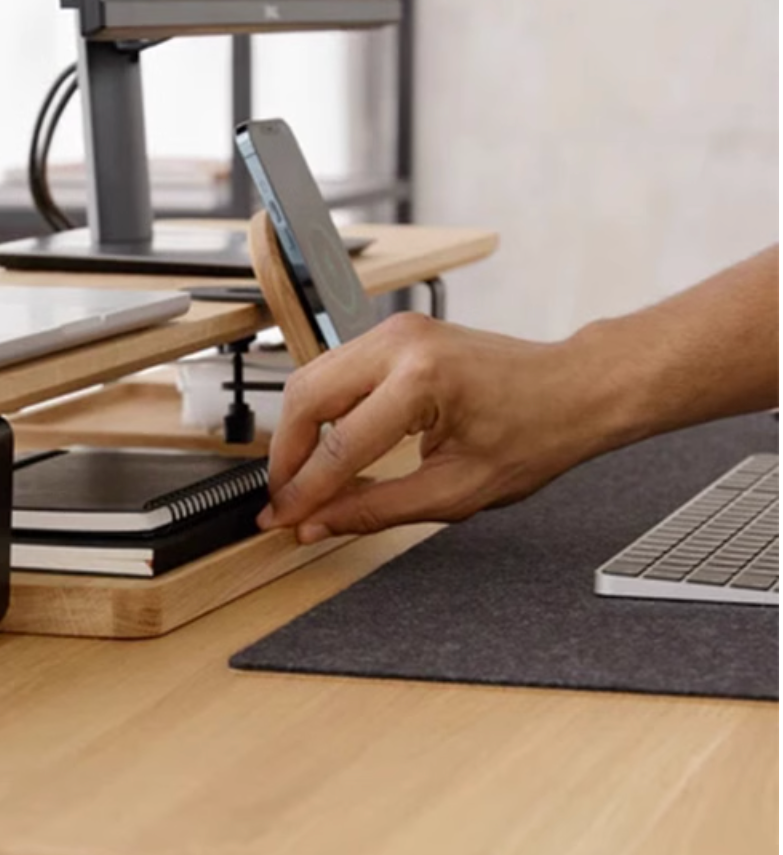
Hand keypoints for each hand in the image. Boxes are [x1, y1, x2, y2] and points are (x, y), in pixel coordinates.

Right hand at [257, 312, 617, 542]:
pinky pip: (334, 372)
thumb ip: (376, 509)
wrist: (573, 389)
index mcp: (422, 381)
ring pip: (311, 380)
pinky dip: (321, 413)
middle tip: (283, 501)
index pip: (338, 446)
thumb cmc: (536, 433)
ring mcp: (394, 332)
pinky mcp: (393, 334)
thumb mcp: (456, 492)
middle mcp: (400, 344)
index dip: (303, 491)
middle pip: (306, 398)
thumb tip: (319, 523)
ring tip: (302, 480)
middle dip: (286, 456)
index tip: (280, 519)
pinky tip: (326, 448)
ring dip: (299, 433)